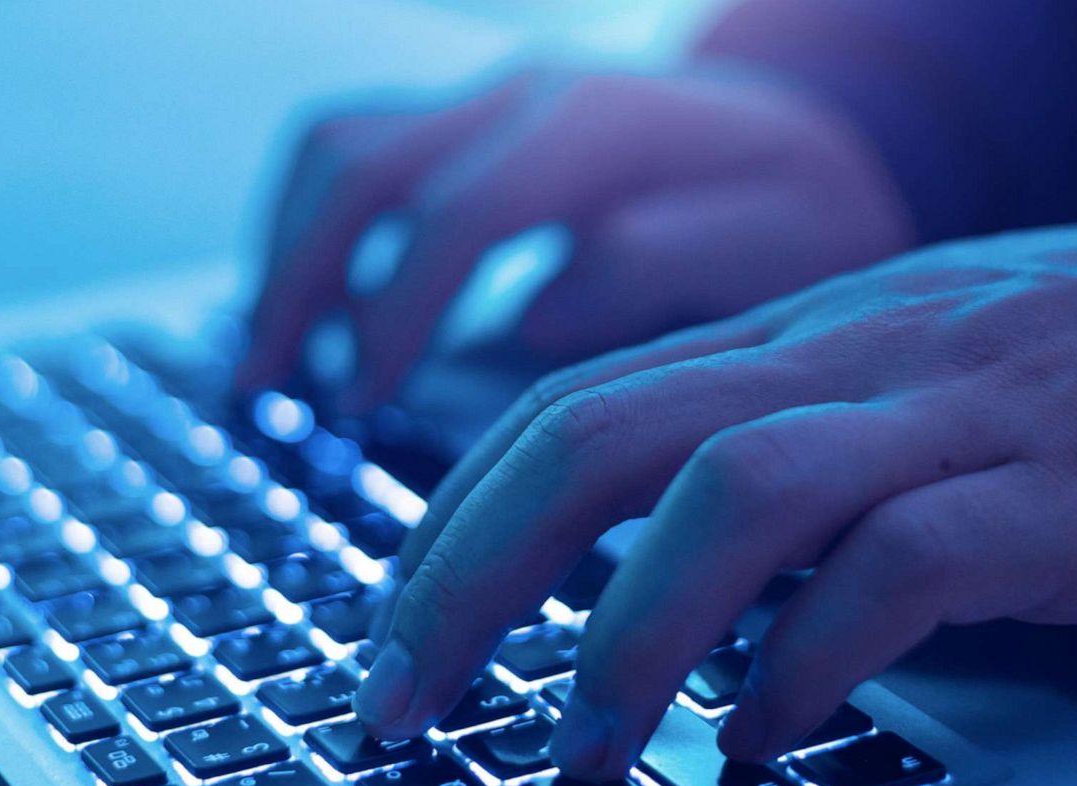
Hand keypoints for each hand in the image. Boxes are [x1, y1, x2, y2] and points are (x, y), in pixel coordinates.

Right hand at [236, 66, 913, 409]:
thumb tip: (532, 321)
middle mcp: (526, 91)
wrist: (806, 135)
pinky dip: (314, 231)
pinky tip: (319, 315)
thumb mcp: (781, 250)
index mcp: (599, 124)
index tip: (362, 404)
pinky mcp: (470, 123)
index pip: (457, 211)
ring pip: (338, 143)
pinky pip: (357, 154)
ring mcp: (489, 97)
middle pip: (361, 160)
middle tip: (270, 390)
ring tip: (278, 360)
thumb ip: (664, 268)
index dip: (395, 312)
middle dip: (300, 281)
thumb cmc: (803, 213)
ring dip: (291, 250)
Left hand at [353, 194, 1076, 776]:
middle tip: (403, 697)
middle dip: (468, 578)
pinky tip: (767, 734)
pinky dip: (810, 660)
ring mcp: (945, 421)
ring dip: (630, 629)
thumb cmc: (1057, 366)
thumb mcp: (870, 380)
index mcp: (779, 342)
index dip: (447, 524)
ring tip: (581, 740)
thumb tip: (612, 563)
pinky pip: (904, 570)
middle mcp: (836, 363)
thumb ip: (747, 445)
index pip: (560, 412)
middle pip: (596, 442)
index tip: (391, 630)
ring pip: (733, 491)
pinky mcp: (1057, 498)